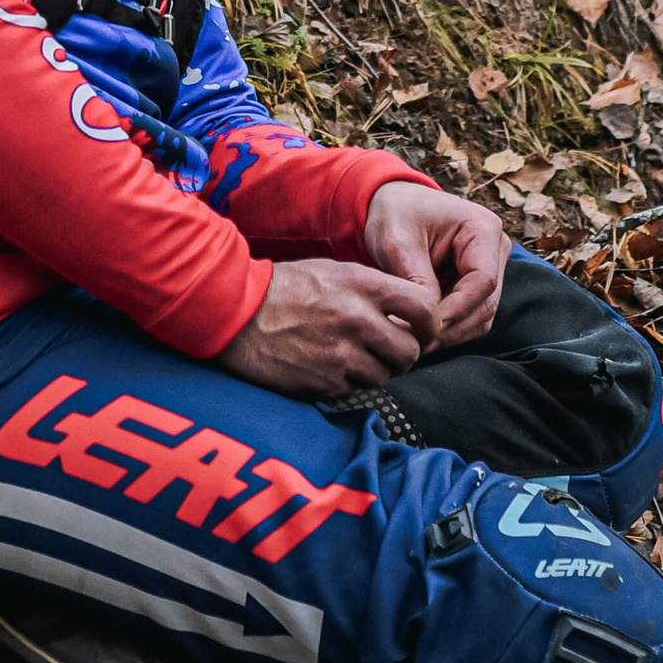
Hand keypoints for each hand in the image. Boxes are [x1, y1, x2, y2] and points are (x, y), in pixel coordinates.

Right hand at [215, 254, 439, 399]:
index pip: (425, 307)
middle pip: (411, 352)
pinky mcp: (324, 383)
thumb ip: (373, 290)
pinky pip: (353, 392)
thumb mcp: (332, 271)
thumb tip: (409, 314)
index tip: (421, 329)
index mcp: (362, 285)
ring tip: (345, 356)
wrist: (233, 311)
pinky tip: (323, 366)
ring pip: (384, 376)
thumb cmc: (284, 288)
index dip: (429, 323)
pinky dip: (344, 384)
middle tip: (383, 349)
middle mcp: (357, 319)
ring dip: (371, 371)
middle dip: (401, 354)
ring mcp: (341, 354)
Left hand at [363, 177, 507, 351]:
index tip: (423, 328)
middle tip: (415, 343)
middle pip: (486, 304)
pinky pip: (471, 315)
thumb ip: (417, 281)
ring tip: (414, 341)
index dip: (455, 310)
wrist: (394, 204)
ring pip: (481, 316)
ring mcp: (492, 267)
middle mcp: (496, 249)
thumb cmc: (395, 215)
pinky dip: (448, 328)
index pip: (482, 282)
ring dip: (450, 333)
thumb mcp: (397, 243)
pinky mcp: (479, 284)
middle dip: (450, 328)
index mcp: (482, 228)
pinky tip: (421, 334)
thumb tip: (431, 323)